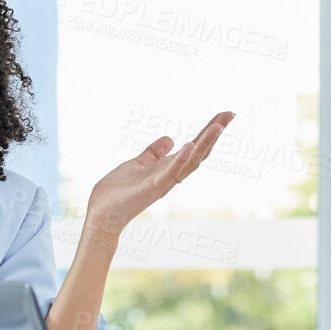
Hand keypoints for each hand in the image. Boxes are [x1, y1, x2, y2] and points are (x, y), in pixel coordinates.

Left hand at [85, 112, 233, 232]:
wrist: (101, 215)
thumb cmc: (117, 193)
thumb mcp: (137, 164)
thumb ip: (153, 153)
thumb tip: (169, 139)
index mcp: (168, 168)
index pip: (193, 147)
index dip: (208, 131)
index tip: (226, 115)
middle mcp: (170, 176)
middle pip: (198, 153)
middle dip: (213, 133)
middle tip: (229, 115)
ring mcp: (162, 183)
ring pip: (189, 162)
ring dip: (204, 144)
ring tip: (218, 127)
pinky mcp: (150, 189)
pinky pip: (169, 174)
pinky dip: (181, 160)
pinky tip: (189, 145)